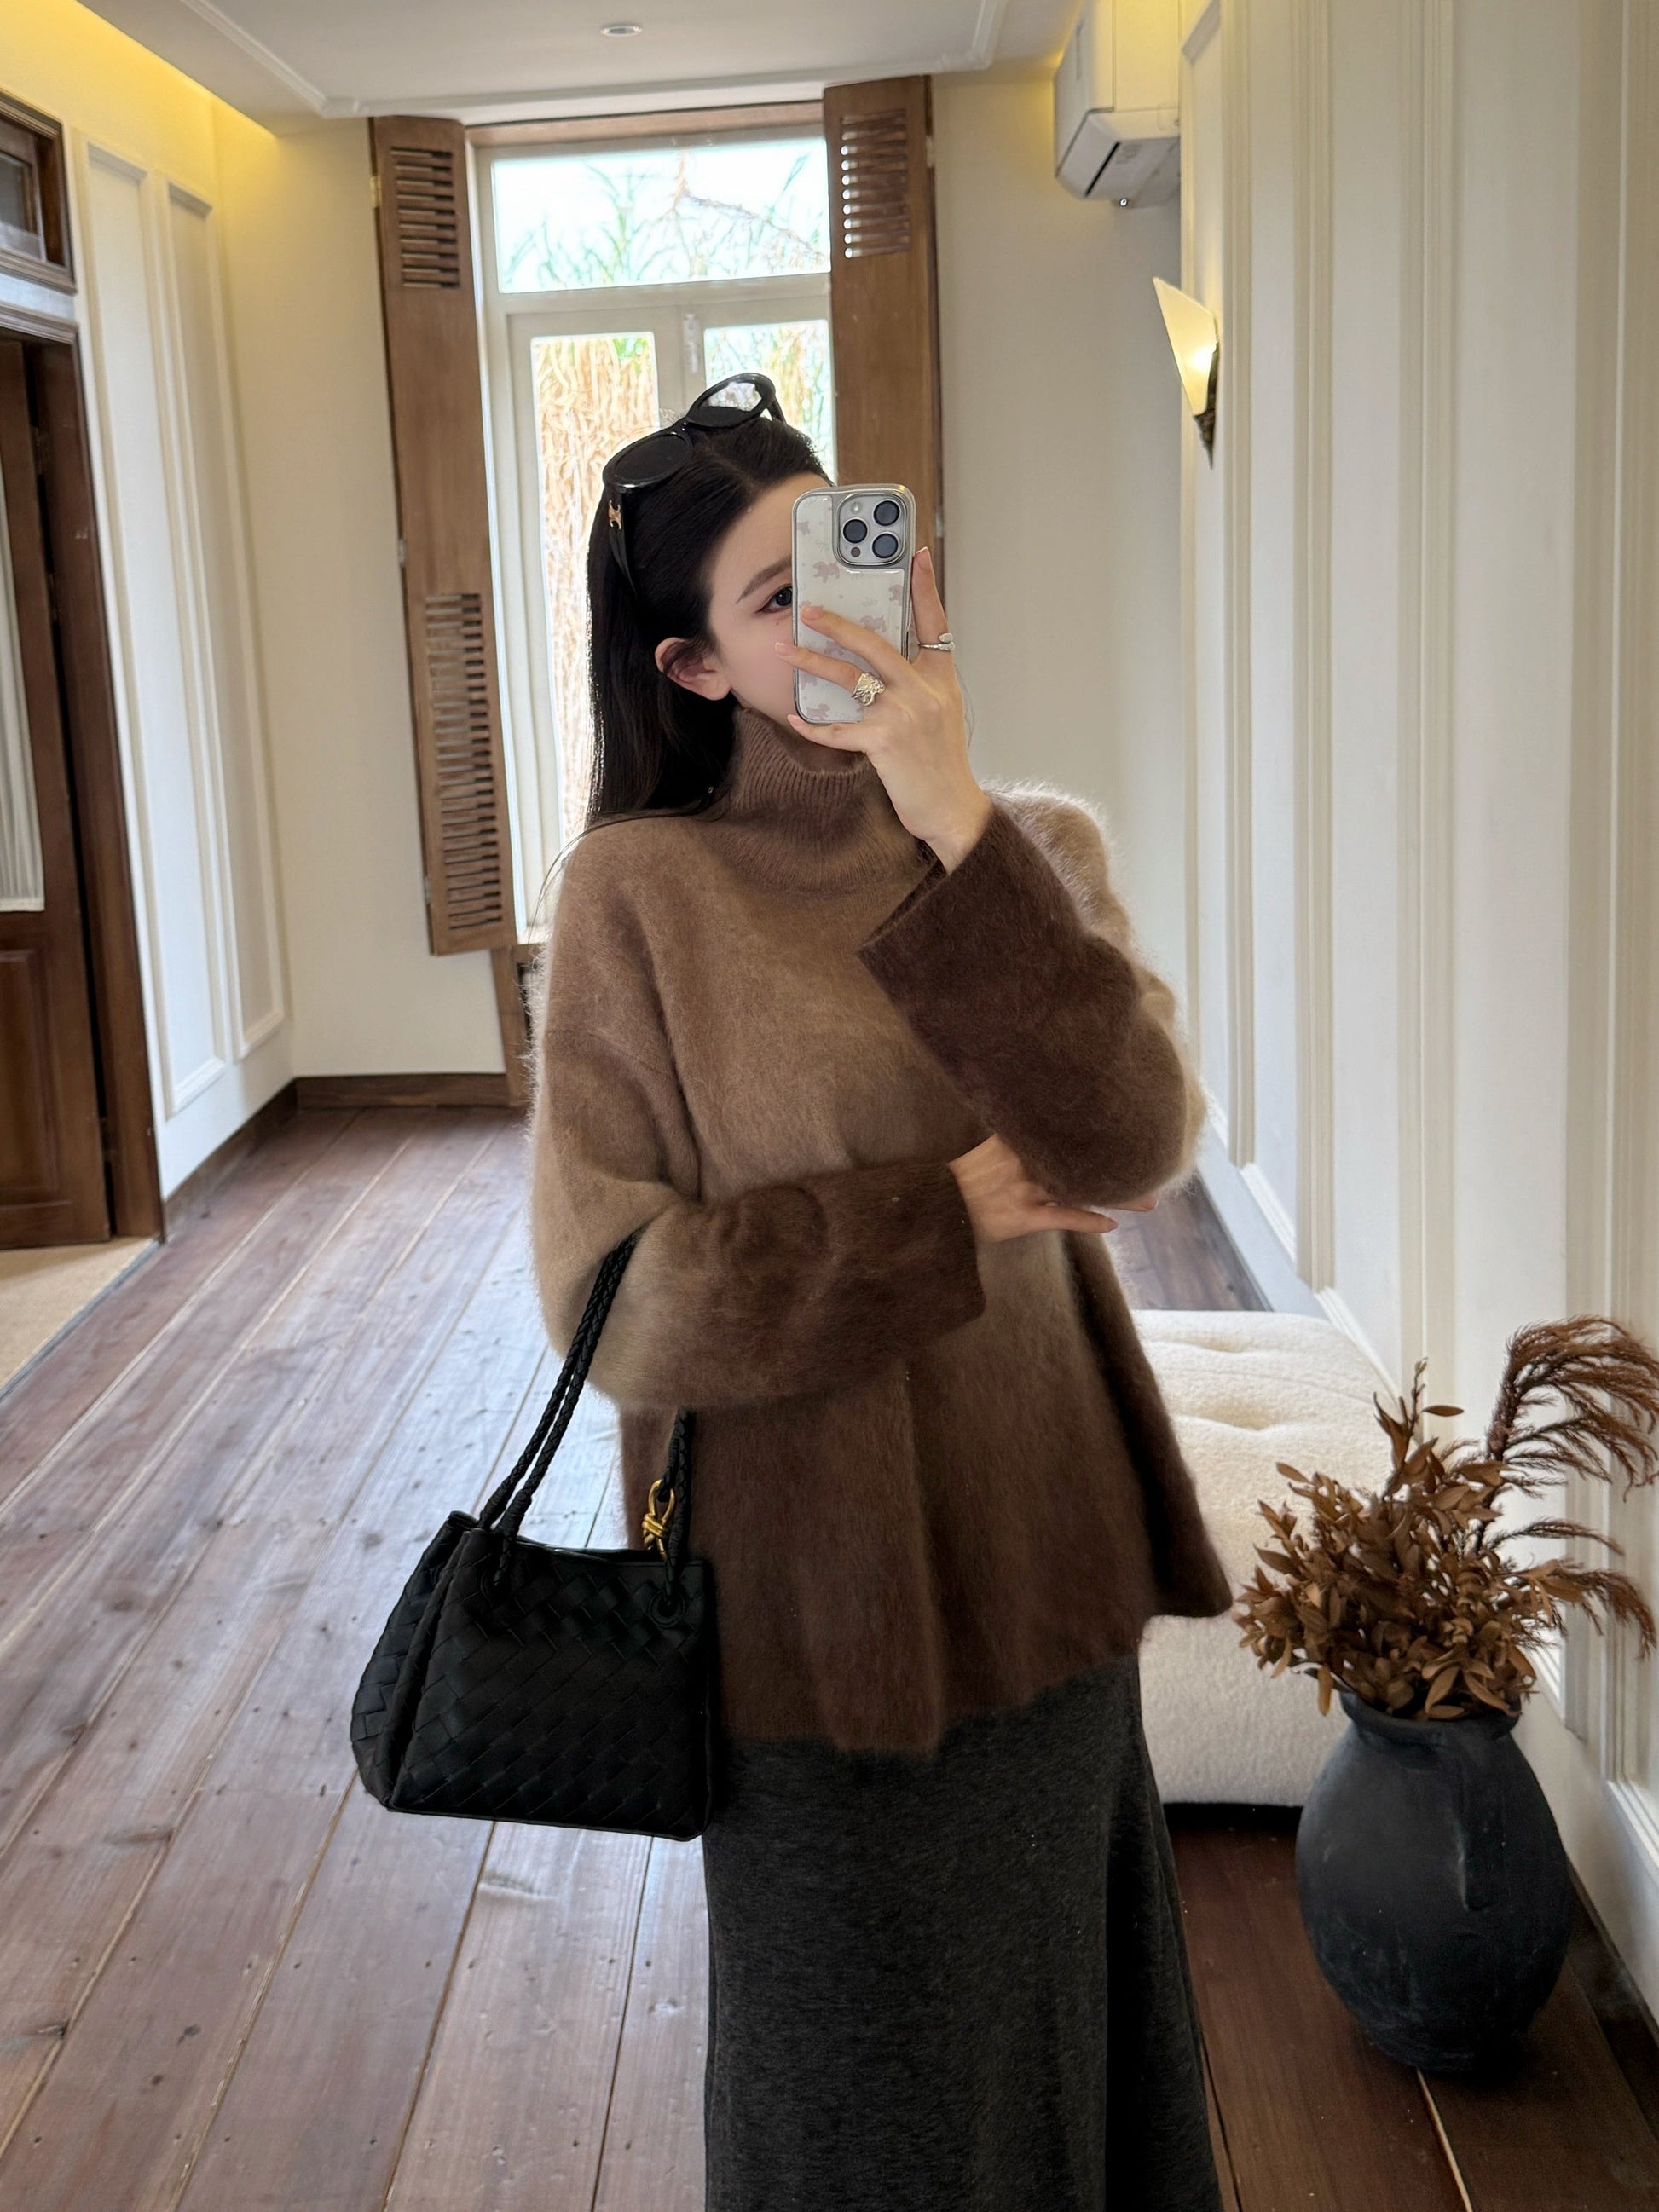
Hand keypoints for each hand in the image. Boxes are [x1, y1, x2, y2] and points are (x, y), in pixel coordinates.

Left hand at [773, 546, 993, 869]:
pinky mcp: (885, 744)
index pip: (935, 624)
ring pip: (851, 678)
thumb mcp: (943, 713)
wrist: (954, 808)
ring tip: (784, 650)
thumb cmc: (942, 763)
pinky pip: (839, 729)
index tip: (918, 555)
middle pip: (877, 643)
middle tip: (808, 609)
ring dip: (812, 662)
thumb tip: (885, 663)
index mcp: (941, 679)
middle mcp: (924, 691)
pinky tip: (793, 718)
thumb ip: (920, 684)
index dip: (926, 588)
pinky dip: (814, 725)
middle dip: (838, 624)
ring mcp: (904, 716)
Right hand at [947, 1135, 1160, 1244]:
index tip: (1134, 1129)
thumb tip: (1055, 1119)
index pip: (1067, 1132)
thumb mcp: (995, 1145)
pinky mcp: (1022, 1217)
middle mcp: (1025, 1161)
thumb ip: (1024, 1135)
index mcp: (1019, 1139)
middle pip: (1082, 1160)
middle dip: (1120, 1165)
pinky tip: (1110, 1224)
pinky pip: (1061, 1217)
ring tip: (1149, 1201)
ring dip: (1117, 1196)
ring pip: (1080, 1189)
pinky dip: (1087, 1221)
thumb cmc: (969, 1176)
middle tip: (1156, 1166)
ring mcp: (1025, 1189)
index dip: (1103, 1133)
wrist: (940, 1205)